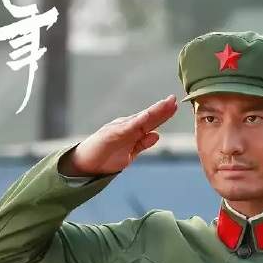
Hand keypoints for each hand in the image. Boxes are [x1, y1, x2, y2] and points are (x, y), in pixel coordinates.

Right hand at [60, 95, 177, 175]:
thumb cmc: (107, 157)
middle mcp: (127, 126)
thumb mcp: (130, 153)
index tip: (176, 106)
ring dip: (152, 111)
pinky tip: (146, 116)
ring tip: (164, 104)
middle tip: (173, 99)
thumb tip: (157, 135)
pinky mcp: (110, 133)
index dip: (164, 114)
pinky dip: (136, 122)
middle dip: (161, 109)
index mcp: (133, 131)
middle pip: (148, 117)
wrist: (87, 164)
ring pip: (140, 118)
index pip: (152, 121)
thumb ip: (143, 144)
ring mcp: (119, 128)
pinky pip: (126, 127)